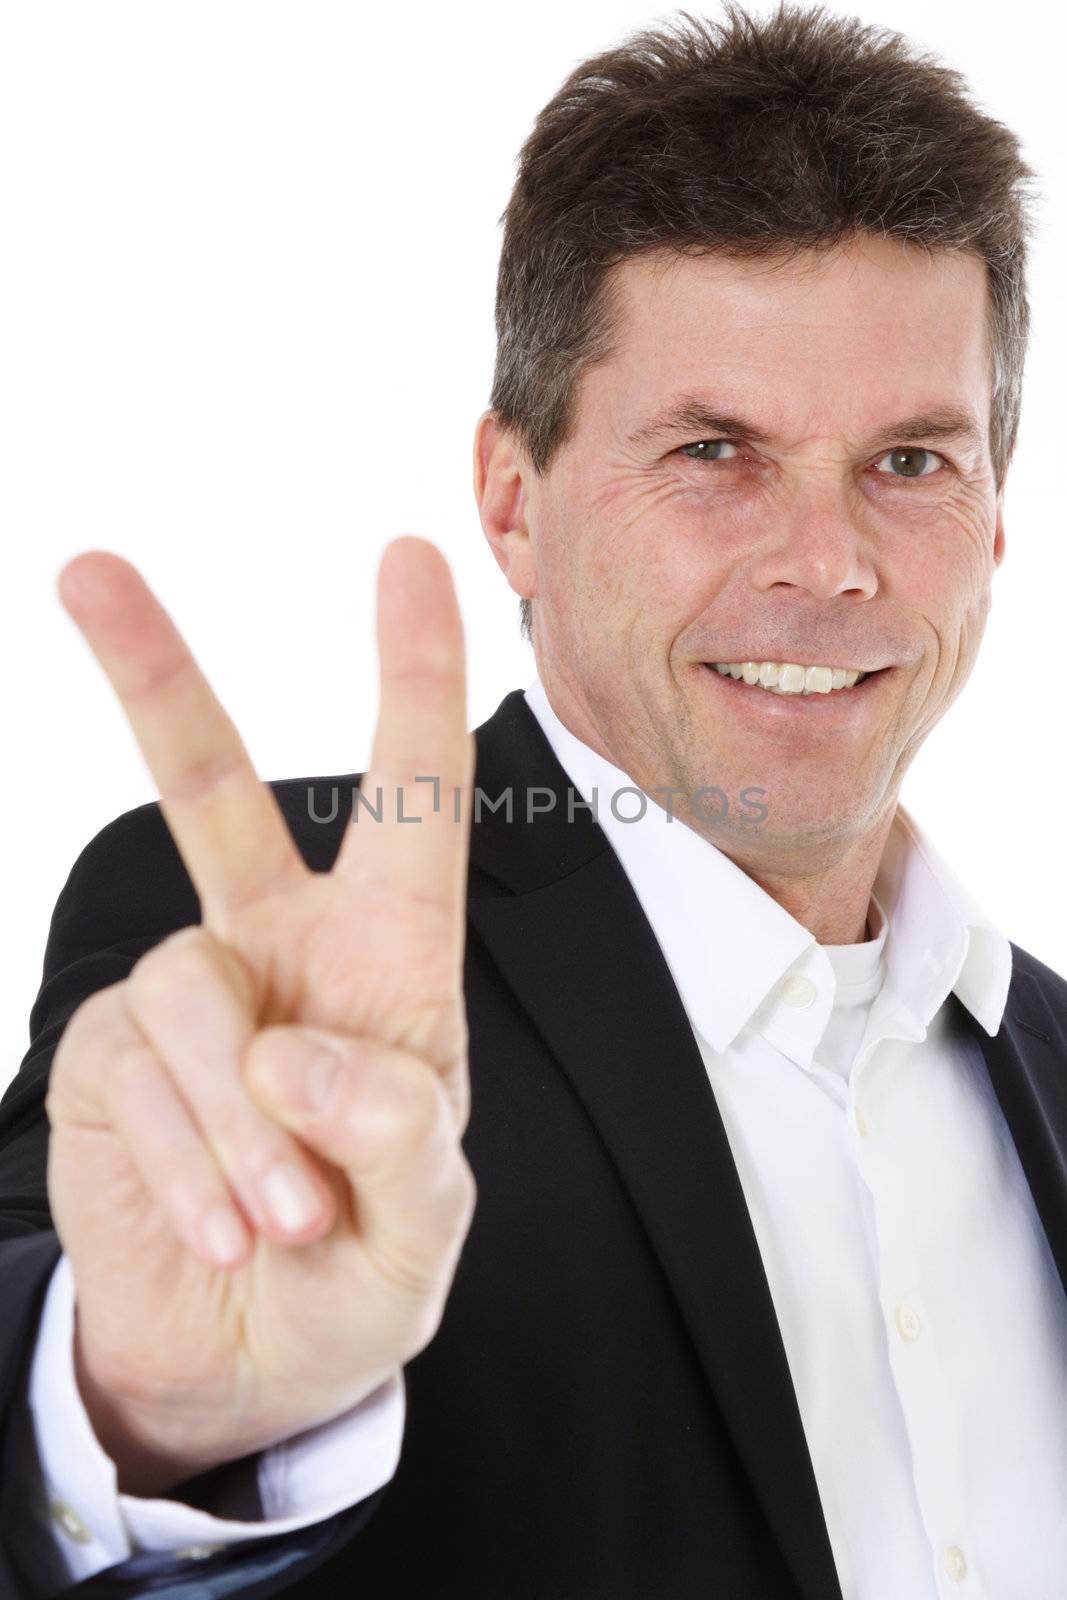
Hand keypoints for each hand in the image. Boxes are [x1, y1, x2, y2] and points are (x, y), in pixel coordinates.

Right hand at [45, 538, 476, 1494]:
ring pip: (189, 984)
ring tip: (280, 1218)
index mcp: (385, 956)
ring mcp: (184, 994)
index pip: (409, 799)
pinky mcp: (105, 1053)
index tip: (405, 552)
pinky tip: (222, 1225)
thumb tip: (303, 1055)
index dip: (410, 674)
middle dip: (151, 677)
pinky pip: (139, 1067)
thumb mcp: (421, 1219)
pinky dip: (191, 1157)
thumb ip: (398, 1136)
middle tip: (85, 566)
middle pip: (210, 787)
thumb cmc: (360, 1267)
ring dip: (240, 1118)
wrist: (251, 1356)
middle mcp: (276, 946)